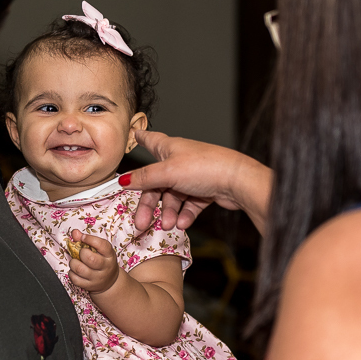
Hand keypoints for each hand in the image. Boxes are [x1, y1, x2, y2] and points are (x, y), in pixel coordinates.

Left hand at [67, 229, 119, 293]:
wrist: (109, 282)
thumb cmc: (103, 261)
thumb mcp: (100, 250)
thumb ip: (86, 240)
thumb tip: (75, 233)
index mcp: (109, 255)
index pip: (102, 245)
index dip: (90, 239)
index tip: (83, 238)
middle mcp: (105, 267)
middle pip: (91, 259)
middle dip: (81, 253)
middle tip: (81, 252)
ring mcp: (97, 278)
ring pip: (80, 269)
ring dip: (73, 263)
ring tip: (76, 261)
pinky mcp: (89, 286)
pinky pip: (75, 279)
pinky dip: (72, 273)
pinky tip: (75, 271)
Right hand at [121, 130, 272, 233]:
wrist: (237, 182)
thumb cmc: (205, 167)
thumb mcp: (168, 172)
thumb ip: (144, 178)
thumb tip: (123, 180)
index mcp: (169, 149)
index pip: (151, 140)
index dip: (142, 138)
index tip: (135, 134)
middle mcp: (180, 161)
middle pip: (156, 182)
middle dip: (148, 204)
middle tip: (141, 222)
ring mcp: (192, 177)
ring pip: (172, 197)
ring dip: (167, 212)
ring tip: (168, 225)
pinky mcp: (204, 191)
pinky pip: (188, 205)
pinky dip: (184, 215)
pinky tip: (182, 223)